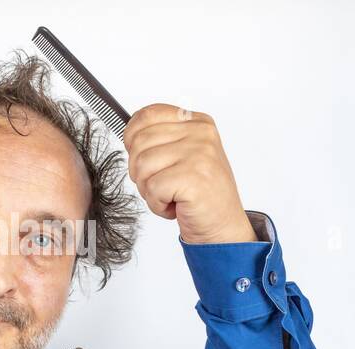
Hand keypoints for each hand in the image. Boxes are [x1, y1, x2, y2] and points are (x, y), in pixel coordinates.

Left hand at [122, 103, 257, 243]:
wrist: (224, 228)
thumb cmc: (202, 195)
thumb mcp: (185, 156)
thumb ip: (163, 138)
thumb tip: (130, 132)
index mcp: (199, 123)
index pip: (148, 115)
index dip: (133, 137)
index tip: (141, 156)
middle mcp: (201, 135)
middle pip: (139, 141)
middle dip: (140, 170)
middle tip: (160, 186)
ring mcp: (199, 154)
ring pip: (142, 165)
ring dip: (148, 190)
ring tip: (170, 197)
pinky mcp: (193, 177)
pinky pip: (152, 188)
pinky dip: (157, 205)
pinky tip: (175, 207)